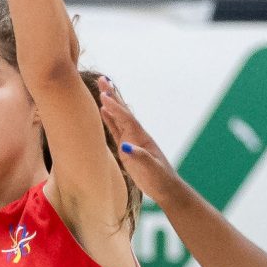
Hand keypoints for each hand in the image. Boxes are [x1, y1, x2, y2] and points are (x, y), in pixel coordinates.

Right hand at [96, 79, 181, 196]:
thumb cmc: (160, 178)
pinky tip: (103, 111)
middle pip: (122, 111)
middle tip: (102, 78)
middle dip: (113, 96)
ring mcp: (130, 140)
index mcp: (141, 138)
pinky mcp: (126, 148)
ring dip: (110, 104)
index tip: (104, 95)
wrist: (165, 187)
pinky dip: (109, 119)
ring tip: (101, 89)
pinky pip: (115, 130)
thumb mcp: (151, 169)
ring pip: (117, 118)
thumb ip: (140, 157)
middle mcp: (135, 135)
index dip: (115, 108)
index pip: (126, 119)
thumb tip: (125, 147)